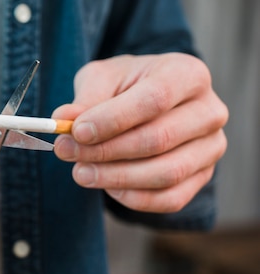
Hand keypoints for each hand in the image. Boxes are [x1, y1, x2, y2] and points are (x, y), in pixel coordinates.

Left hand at [52, 53, 227, 212]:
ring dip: (116, 177)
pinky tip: (108, 186)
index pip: (154, 99)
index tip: (76, 132)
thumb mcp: (102, 79)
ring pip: (166, 173)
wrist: (149, 101)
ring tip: (80, 172)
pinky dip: (134, 198)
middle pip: (158, 139)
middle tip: (66, 152)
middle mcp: (209, 110)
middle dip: (105, 151)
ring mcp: (211, 147)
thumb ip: (86, 98)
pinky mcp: (203, 177)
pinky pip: (171, 198)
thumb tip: (63, 118)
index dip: (113, 119)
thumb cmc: (126, 86)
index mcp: (187, 74)